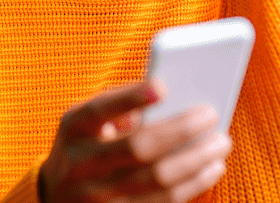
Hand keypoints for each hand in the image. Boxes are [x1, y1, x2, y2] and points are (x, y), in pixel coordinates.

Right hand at [39, 81, 231, 202]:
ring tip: (221, 142)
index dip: (130, 98)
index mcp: (73, 129)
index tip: (163, 87)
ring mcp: (99, 197)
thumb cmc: (86, 146)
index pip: (100, 110)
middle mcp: (81, 164)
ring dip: (196, 160)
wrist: (58, 197)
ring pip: (158, 180)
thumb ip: (118, 109)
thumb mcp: (88, 124)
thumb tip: (174, 104)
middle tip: (211, 115)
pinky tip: (211, 168)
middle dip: (180, 130)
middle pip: (138, 148)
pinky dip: (194, 184)